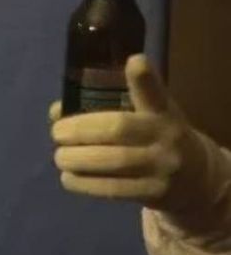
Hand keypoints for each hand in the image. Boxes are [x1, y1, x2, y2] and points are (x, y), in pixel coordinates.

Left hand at [51, 55, 210, 215]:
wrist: (197, 179)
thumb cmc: (158, 139)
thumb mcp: (146, 116)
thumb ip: (108, 108)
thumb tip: (57, 112)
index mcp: (163, 111)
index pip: (154, 92)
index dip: (145, 78)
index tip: (135, 61)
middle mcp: (166, 135)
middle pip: (119, 129)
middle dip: (80, 130)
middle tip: (57, 133)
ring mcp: (162, 166)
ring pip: (114, 161)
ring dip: (78, 159)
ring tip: (60, 157)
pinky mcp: (154, 193)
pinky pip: (114, 189)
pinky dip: (85, 183)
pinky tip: (68, 178)